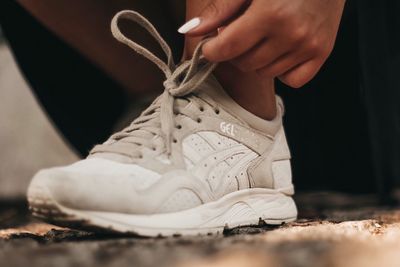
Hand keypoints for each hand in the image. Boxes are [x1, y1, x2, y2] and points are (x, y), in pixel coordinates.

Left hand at [182, 0, 345, 87]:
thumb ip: (220, 9)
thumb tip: (190, 31)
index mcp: (270, 13)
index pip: (227, 48)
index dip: (212, 50)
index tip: (211, 45)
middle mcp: (292, 33)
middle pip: (244, 63)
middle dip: (235, 51)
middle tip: (242, 33)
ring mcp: (309, 46)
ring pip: (264, 73)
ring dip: (257, 59)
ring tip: (264, 36)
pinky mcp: (322, 53)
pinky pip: (291, 80)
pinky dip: (282, 70)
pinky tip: (281, 50)